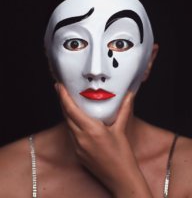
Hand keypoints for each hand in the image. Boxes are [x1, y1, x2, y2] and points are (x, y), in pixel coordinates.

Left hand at [55, 83, 152, 197]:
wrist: (120, 178)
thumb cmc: (122, 156)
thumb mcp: (121, 130)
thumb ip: (124, 110)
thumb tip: (129, 96)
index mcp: (91, 130)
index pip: (71, 110)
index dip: (63, 97)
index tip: (59, 87)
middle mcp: (81, 138)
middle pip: (66, 116)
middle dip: (62, 102)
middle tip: (62, 91)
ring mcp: (78, 147)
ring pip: (67, 125)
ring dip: (66, 113)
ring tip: (69, 103)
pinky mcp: (78, 153)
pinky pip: (71, 135)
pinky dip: (71, 125)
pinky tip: (77, 121)